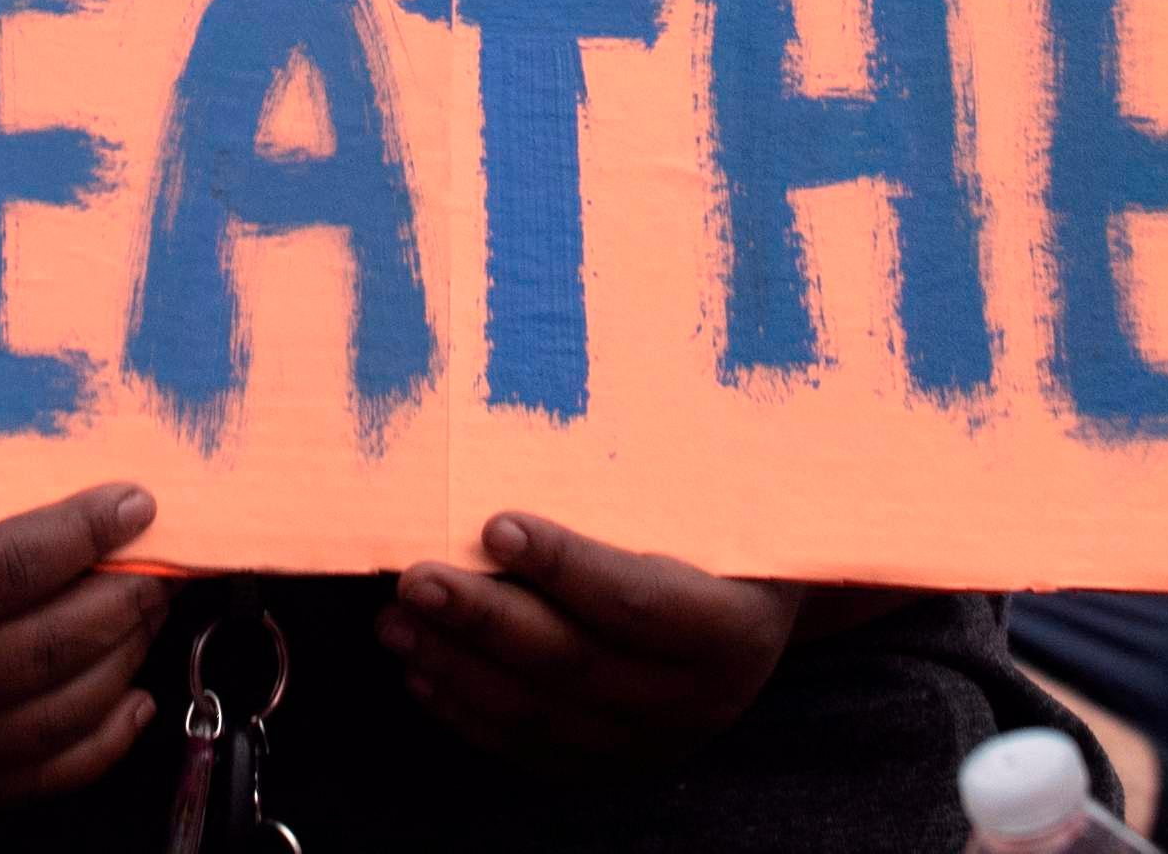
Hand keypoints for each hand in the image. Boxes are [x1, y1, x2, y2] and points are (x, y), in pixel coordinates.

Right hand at [0, 484, 170, 802]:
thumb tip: (30, 421)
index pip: (8, 570)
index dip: (83, 533)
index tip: (134, 501)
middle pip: (45, 648)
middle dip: (121, 598)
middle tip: (159, 559)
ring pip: (54, 715)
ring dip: (121, 661)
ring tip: (147, 612)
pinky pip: (36, 778)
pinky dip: (100, 744)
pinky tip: (135, 700)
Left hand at [380, 513, 799, 761]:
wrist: (770, 600)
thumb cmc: (731, 522)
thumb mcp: (721, 495)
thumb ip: (658, 478)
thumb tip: (557, 406)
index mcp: (735, 626)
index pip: (637, 601)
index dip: (563, 566)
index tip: (494, 523)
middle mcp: (700, 698)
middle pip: (575, 664)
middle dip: (485, 620)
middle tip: (415, 578)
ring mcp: (655, 740)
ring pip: (542, 714)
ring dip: (459, 670)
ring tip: (397, 623)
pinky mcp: (616, 761)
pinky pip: (530, 747)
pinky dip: (468, 713)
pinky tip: (422, 671)